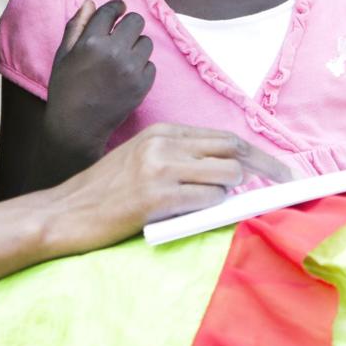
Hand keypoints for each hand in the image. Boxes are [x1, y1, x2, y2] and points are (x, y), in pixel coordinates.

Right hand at [44, 0, 156, 153]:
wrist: (76, 127)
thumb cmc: (66, 89)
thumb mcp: (64, 55)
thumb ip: (76, 26)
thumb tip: (90, 3)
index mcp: (91, 41)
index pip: (111, 10)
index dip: (117, 6)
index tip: (119, 9)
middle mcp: (113, 51)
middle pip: (136, 21)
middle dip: (129, 26)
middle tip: (121, 36)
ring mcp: (130, 69)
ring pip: (146, 42)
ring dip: (136, 47)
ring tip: (122, 59)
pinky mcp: (142, 85)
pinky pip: (151, 65)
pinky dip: (142, 68)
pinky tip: (127, 77)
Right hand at [45, 124, 294, 252]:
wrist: (63, 213)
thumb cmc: (102, 193)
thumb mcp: (140, 159)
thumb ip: (180, 158)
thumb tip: (230, 171)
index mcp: (162, 131)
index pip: (224, 136)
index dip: (256, 153)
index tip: (278, 169)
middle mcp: (164, 143)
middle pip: (233, 149)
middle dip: (264, 168)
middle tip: (283, 184)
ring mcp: (160, 169)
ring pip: (225, 175)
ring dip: (230, 194)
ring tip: (210, 206)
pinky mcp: (156, 197)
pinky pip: (206, 200)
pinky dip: (212, 209)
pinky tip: (196, 214)